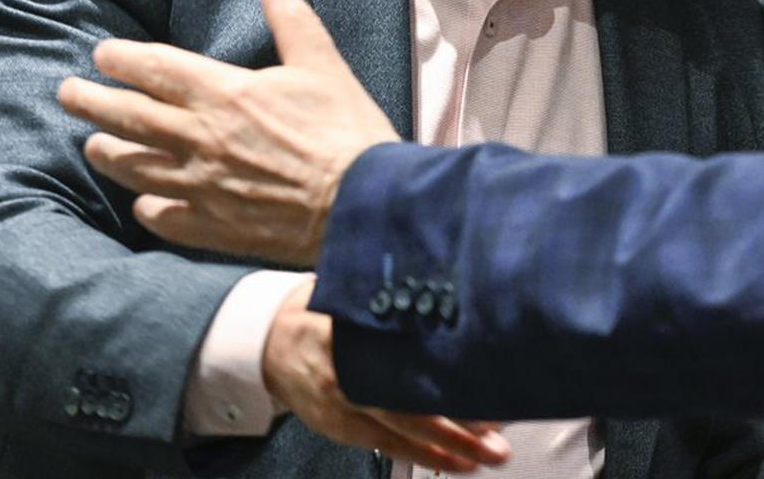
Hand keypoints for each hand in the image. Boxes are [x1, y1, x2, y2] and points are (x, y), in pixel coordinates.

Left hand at [60, 0, 398, 264]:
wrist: (362, 203)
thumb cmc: (346, 131)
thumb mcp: (323, 64)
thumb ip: (291, 19)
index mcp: (223, 93)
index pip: (152, 68)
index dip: (120, 59)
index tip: (102, 55)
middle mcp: (199, 138)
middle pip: (125, 116)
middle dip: (89, 101)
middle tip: (66, 93)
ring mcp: (199, 185)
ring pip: (132, 167)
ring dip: (106, 153)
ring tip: (92, 145)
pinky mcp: (211, 225)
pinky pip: (161, 215)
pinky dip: (146, 207)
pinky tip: (143, 202)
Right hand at [264, 279, 508, 470]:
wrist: (267, 343)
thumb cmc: (322, 314)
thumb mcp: (355, 300)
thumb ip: (393, 309)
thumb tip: (456, 307)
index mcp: (354, 337)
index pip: (407, 363)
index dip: (446, 379)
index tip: (482, 385)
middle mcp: (348, 376)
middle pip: (409, 408)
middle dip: (456, 427)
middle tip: (496, 437)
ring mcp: (342, 407)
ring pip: (401, 434)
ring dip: (447, 449)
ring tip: (486, 455)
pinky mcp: (339, 428)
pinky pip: (386, 446)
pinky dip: (423, 456)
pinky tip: (454, 462)